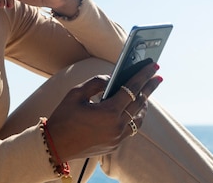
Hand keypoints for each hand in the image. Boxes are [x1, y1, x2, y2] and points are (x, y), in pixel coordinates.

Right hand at [45, 62, 161, 161]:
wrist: (55, 146)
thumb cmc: (63, 117)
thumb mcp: (76, 93)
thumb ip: (96, 82)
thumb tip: (111, 78)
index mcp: (108, 112)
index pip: (132, 89)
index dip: (144, 75)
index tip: (154, 66)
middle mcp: (117, 126)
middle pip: (139, 103)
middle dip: (149, 87)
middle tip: (158, 76)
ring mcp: (117, 138)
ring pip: (138, 118)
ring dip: (143, 104)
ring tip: (146, 92)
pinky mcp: (114, 145)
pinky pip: (130, 128)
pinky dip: (134, 116)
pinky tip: (133, 109)